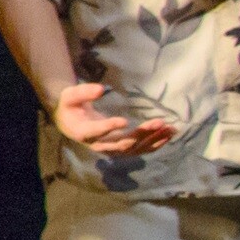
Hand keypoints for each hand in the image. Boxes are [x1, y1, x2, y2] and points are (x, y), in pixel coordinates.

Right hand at [46, 81, 175, 159]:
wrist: (71, 124)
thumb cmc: (70, 107)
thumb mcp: (70, 96)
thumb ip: (82, 93)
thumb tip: (101, 89)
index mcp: (83, 132)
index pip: (96, 132)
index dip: (109, 127)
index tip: (124, 121)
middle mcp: (99, 145)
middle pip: (122, 144)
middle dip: (141, 134)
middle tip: (158, 122)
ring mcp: (111, 149)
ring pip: (134, 149)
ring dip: (153, 140)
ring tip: (170, 129)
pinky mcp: (121, 149)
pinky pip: (140, 150)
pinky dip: (155, 144)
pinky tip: (168, 135)